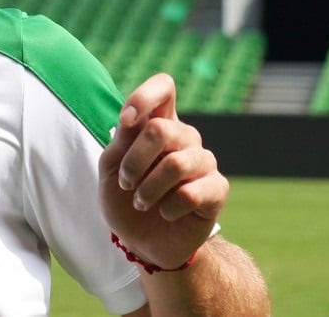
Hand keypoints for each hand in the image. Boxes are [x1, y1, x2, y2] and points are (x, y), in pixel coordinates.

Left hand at [97, 73, 227, 269]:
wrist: (142, 242)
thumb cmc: (125, 200)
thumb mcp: (111, 168)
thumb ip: (123, 140)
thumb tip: (133, 118)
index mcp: (159, 123)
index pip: (164, 86)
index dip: (144, 96)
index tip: (126, 122)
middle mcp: (185, 137)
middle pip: (161, 129)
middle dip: (134, 161)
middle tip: (126, 183)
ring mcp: (204, 161)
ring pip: (176, 164)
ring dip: (148, 189)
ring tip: (141, 202)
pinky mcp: (217, 189)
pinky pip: (191, 193)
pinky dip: (169, 208)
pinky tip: (167, 213)